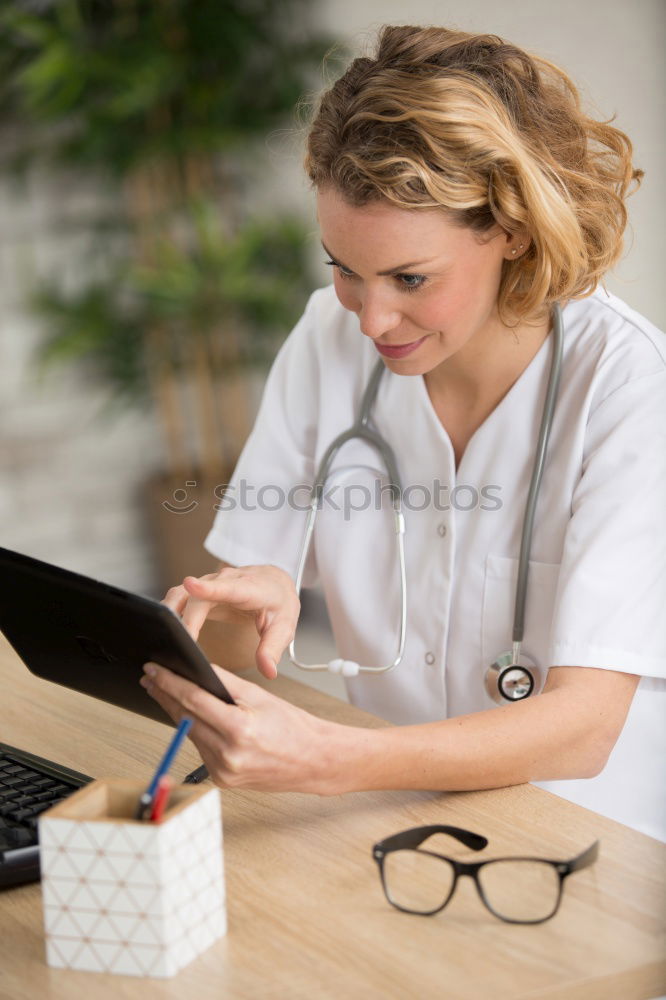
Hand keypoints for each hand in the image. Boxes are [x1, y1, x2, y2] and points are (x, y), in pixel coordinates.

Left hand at [140, 660, 335, 792]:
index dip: (169, 682)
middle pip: (185, 718)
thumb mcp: (260, 696)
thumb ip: (225, 682)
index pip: (193, 700)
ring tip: (164, 693)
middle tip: (150, 678)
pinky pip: (200, 748)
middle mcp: (227, 754)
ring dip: (176, 713)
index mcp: (238, 730)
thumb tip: (197, 668)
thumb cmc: (292, 727)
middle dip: (165, 696)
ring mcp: (223, 771)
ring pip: (190, 734)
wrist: (312, 760)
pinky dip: (194, 731)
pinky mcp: (221, 779)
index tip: (153, 671)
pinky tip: (189, 717)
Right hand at [162, 564, 299, 678]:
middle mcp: (226, 581)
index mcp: (249, 589)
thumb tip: (268, 671)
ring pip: (182, 593)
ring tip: (162, 637)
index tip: (189, 584)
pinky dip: (169, 613)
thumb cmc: (278, 605)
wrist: (274, 585)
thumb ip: (273, 648)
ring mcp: (209, 583)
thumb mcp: (283, 627)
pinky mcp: (199, 591)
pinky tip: (163, 631)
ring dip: (169, 613)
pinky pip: (179, 599)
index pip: (228, 587)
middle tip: (180, 644)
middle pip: (197, 596)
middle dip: (185, 619)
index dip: (207, 587)